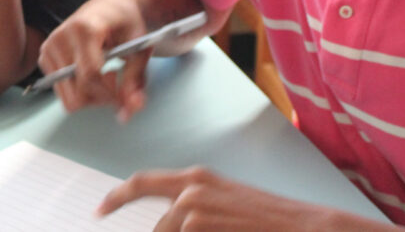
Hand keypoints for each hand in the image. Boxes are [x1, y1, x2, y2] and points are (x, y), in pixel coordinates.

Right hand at [37, 0, 152, 121]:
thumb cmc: (127, 23)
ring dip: (91, 96)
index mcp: (85, 28)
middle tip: (118, 86)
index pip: (91, 74)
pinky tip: (90, 74)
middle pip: (77, 90)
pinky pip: (61, 91)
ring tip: (105, 77)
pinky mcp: (44, 56)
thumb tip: (131, 108)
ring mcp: (49, 46)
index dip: (110, 93)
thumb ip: (135, 79)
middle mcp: (61, 36)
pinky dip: (79, 91)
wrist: (110, 5)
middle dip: (102, 98)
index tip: (125, 96)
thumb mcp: (139, 48)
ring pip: (68, 96)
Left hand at [99, 168, 396, 230]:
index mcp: (196, 179)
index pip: (142, 182)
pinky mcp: (198, 225)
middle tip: (171, 229)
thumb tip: (172, 225)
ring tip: (225, 231)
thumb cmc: (269, 220)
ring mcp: (193, 209)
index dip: (116, 197)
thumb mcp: (227, 205)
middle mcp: (190, 189)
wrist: (304, 226)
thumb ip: (195, 210)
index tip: (100, 210)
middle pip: (156, 224)